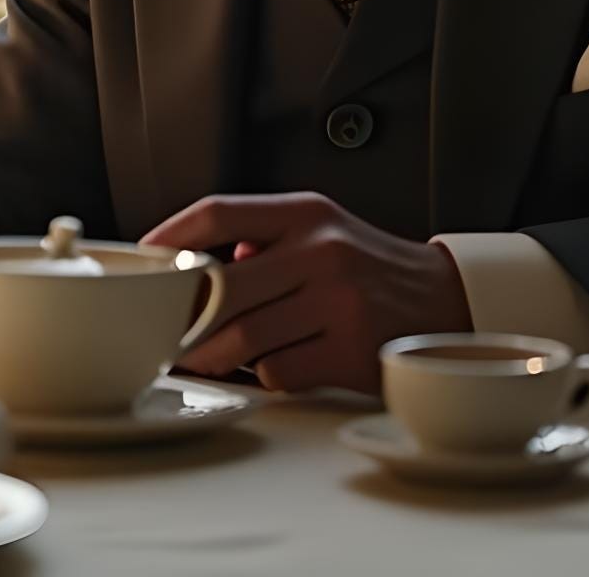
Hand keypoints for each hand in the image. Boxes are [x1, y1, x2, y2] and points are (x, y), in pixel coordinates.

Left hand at [144, 192, 471, 394]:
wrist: (445, 300)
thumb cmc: (364, 266)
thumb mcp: (320, 230)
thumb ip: (259, 238)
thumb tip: (190, 264)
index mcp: (304, 213)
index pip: (219, 212)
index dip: (171, 237)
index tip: (143, 259)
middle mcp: (321, 251)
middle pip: (222, 287)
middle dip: (184, 316)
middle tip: (162, 330)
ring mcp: (338, 302)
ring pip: (243, 337)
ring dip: (213, 355)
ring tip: (201, 359)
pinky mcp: (352, 351)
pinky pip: (279, 371)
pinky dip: (265, 376)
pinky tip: (273, 367)